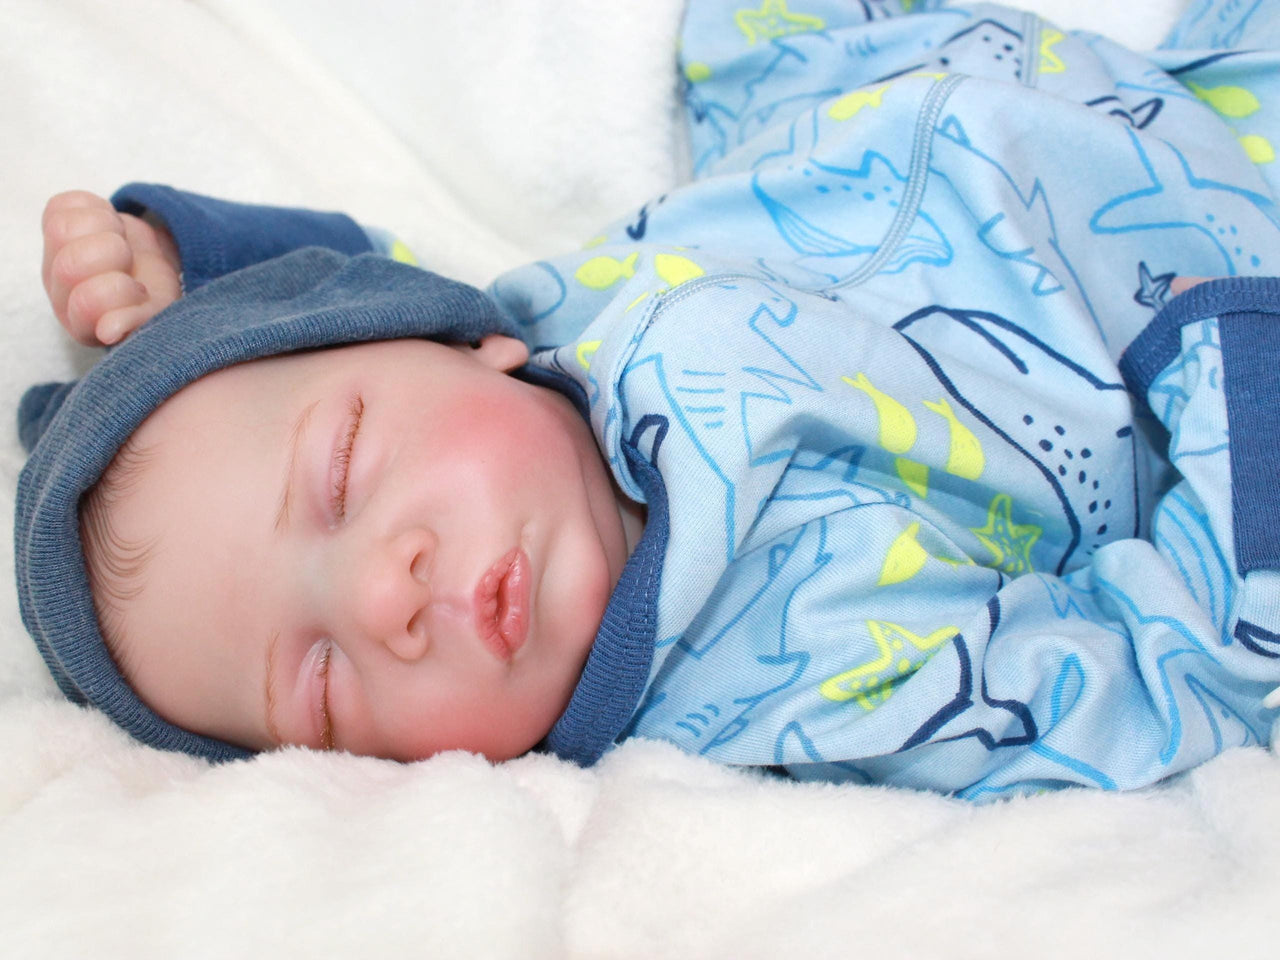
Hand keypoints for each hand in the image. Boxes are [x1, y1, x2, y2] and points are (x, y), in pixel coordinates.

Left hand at [42, 190, 181, 345]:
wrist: (153, 268)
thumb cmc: (155, 297)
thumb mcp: (159, 313)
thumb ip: (137, 322)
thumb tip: (109, 330)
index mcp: (84, 323)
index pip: (87, 303)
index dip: (122, 290)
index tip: (140, 292)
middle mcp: (61, 292)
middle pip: (71, 264)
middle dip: (114, 255)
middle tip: (128, 262)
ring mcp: (53, 257)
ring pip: (62, 230)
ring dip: (105, 228)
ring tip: (120, 241)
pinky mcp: (54, 223)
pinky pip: (62, 205)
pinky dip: (95, 207)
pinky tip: (107, 226)